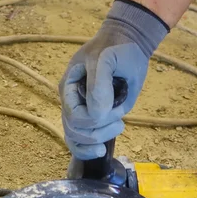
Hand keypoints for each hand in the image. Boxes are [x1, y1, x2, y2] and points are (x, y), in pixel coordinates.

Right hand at [59, 0, 167, 159]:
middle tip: (119, 120)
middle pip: (74, 132)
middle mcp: (70, 102)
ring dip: (99, 138)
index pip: (74, 118)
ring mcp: (79, 111)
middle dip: (99, 131)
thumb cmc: (117, 50)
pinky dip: (87, 151)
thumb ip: (99, 85)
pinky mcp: (89, 120)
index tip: (115, 111)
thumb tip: (96, 115)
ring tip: (118, 125)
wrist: (127, 46)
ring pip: (76, 140)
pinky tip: (100, 150)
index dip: (94, 120)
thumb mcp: (108, 60)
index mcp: (68, 88)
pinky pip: (78, 143)